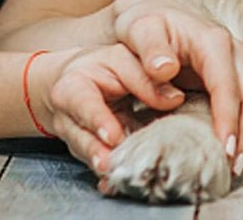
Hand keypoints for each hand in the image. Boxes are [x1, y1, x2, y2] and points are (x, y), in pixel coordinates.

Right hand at [28, 43, 186, 173]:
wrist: (79, 79)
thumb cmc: (103, 66)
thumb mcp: (123, 60)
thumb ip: (144, 77)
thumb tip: (174, 98)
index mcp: (73, 87)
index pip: (83, 104)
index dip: (97, 121)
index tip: (113, 136)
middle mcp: (68, 116)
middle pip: (81, 137)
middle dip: (96, 152)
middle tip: (111, 164)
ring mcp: (76, 138)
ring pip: (88, 156)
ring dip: (103, 164)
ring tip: (117, 173)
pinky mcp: (88, 153)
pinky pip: (98, 165)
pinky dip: (109, 174)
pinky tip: (116, 183)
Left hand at [111, 0, 242, 172]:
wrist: (154, 16)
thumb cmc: (145, 24)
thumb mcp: (139, 30)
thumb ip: (150, 48)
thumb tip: (165, 68)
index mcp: (213, 41)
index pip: (228, 86)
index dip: (229, 120)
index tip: (223, 151)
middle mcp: (235, 52)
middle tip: (229, 169)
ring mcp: (241, 66)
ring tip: (231, 165)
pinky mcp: (241, 80)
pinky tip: (231, 149)